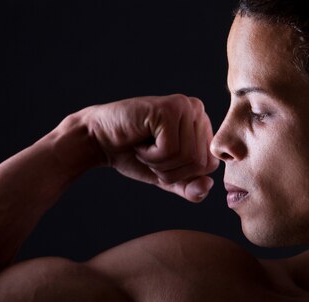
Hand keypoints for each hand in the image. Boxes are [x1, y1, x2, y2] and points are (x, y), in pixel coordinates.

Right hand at [79, 94, 218, 201]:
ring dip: (158, 162)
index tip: (160, 160)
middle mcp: (197, 110)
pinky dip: (150, 154)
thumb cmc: (132, 155)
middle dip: (169, 170)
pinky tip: (140, 141)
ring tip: (144, 146)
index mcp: (201, 125)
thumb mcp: (166, 177)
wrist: (99, 140)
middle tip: (149, 153)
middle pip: (200, 163)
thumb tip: (207, 186)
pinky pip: (170, 150)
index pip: (209, 166)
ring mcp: (184, 107)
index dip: (182, 175)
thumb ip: (188, 187)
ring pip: (187, 157)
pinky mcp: (169, 109)